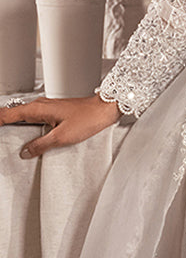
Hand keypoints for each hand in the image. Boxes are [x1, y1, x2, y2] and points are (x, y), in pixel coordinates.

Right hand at [0, 94, 121, 159]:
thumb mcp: (62, 137)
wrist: (104, 110)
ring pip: (21, 115)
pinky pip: (32, 117)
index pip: (8, 114)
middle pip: (12, 113)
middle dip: (1, 122)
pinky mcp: (53, 111)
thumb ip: (40, 145)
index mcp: (38, 109)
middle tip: (0, 134)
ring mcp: (46, 107)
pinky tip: (25, 134)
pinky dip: (23, 124)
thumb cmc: (87, 118)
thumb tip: (24, 152)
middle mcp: (40, 105)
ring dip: (11, 123)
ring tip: (5, 133)